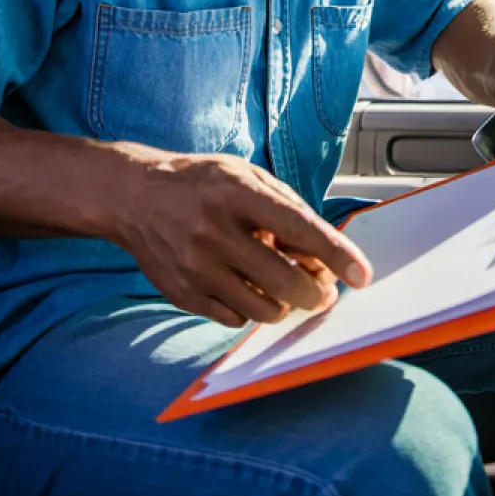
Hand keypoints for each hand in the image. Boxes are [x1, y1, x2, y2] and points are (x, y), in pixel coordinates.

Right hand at [116, 152, 373, 326]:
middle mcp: (213, 231)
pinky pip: (235, 319)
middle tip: (323, 291)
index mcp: (236, 193)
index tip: (361, 275)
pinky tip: (247, 287)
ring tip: (282, 285)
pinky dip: (251, 308)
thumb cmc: (200, 184)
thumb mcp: (246, 176)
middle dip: (316, 293)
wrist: (132, 196)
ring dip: (285, 303)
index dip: (336, 254)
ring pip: (264, 309)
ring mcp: (195, 267)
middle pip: (285, 281)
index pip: (299, 228)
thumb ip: (287, 208)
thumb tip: (324, 251)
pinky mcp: (181, 294)